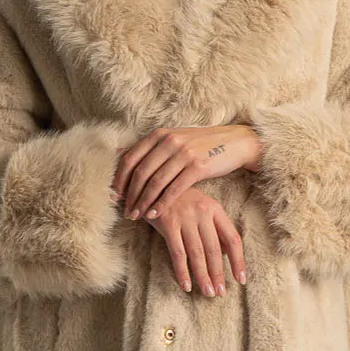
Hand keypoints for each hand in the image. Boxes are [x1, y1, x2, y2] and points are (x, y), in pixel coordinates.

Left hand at [112, 123, 261, 220]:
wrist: (234, 142)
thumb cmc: (201, 145)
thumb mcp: (174, 139)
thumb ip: (151, 148)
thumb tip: (120, 153)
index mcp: (159, 134)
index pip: (130, 158)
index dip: (120, 178)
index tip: (115, 196)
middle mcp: (169, 141)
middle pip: (140, 172)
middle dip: (130, 195)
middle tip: (125, 211)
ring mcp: (183, 153)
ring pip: (155, 182)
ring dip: (143, 202)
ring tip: (136, 216)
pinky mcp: (197, 166)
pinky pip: (174, 189)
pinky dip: (162, 204)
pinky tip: (155, 215)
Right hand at [144, 186, 245, 296]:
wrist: (153, 182)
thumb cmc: (179, 197)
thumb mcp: (200, 205)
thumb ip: (213, 226)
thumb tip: (226, 253)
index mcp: (215, 209)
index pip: (232, 239)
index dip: (238, 261)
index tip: (240, 279)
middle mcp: (203, 213)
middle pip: (215, 250)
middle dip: (218, 274)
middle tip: (220, 293)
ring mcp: (185, 218)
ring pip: (197, 254)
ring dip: (203, 276)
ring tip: (208, 292)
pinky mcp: (168, 224)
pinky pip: (178, 253)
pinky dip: (182, 271)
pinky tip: (186, 285)